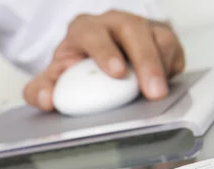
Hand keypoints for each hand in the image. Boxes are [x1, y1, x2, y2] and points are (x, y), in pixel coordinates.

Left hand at [24, 10, 185, 110]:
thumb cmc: (74, 66)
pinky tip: (165, 83)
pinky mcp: (159, 39)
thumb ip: (40, 90)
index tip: (117, 73)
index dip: (106, 51)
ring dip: (161, 65)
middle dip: (145, 61)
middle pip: (133, 31)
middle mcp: (114, 23)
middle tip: (151, 90)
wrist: (89, 57)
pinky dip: (172, 66)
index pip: (94, 33)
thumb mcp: (52, 78)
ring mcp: (140, 28)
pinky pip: (173, 48)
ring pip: (158, 36)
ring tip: (159, 92)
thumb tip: (45, 99)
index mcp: (84, 29)